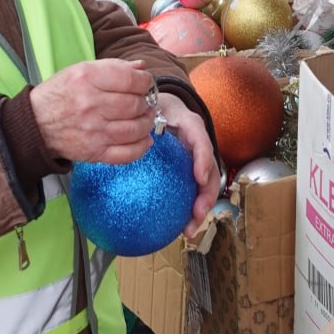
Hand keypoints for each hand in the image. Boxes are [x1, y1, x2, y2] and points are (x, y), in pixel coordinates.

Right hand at [30, 58, 156, 163]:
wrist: (35, 125)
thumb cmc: (60, 94)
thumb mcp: (81, 70)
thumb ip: (113, 67)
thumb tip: (141, 67)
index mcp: (88, 79)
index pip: (130, 79)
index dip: (146, 81)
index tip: (146, 82)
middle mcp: (91, 105)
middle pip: (135, 104)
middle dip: (147, 101)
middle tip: (145, 100)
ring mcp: (94, 131)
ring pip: (135, 129)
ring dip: (147, 122)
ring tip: (145, 117)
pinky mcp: (94, 152)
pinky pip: (127, 153)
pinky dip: (141, 147)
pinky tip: (144, 138)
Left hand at [155, 94, 220, 238]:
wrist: (164, 104)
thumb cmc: (157, 106)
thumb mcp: (151, 106)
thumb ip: (142, 121)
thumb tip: (122, 143)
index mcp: (191, 125)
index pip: (201, 141)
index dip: (202, 159)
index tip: (199, 178)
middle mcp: (199, 143)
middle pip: (211, 170)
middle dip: (207, 194)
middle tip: (198, 212)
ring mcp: (198, 158)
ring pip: (206, 184)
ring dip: (201, 207)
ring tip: (189, 228)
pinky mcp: (192, 169)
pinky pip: (194, 188)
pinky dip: (189, 208)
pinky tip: (177, 226)